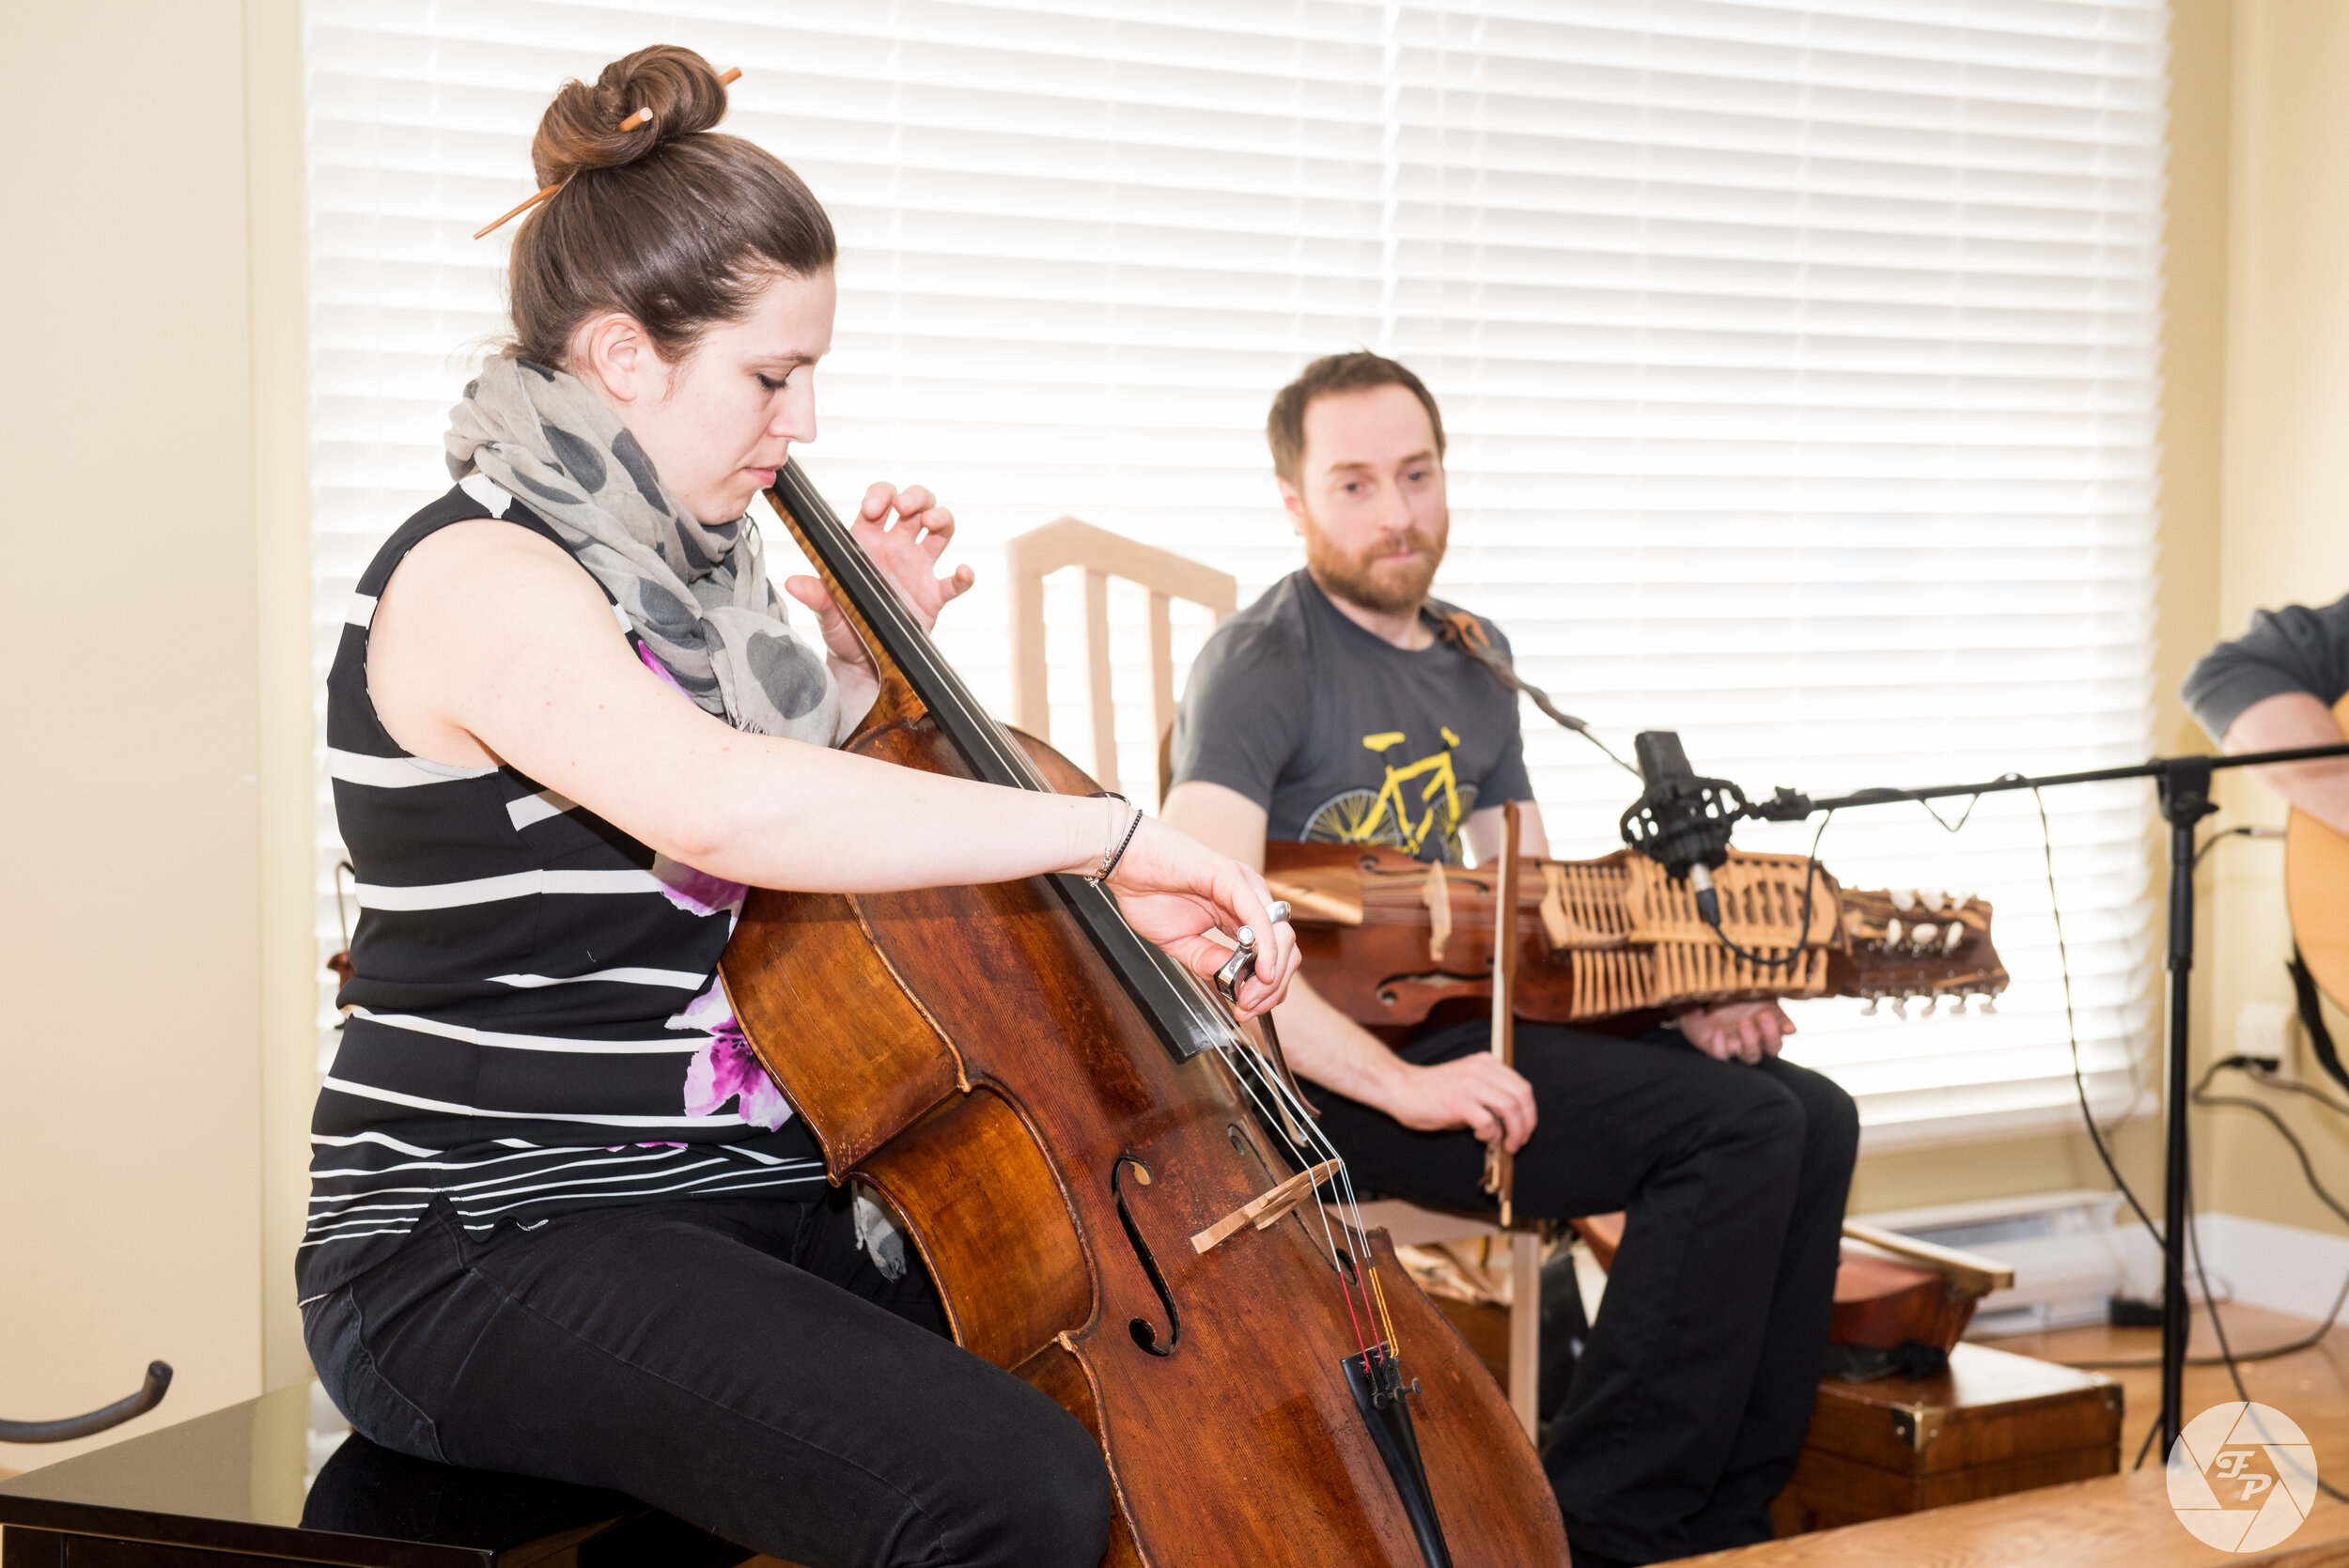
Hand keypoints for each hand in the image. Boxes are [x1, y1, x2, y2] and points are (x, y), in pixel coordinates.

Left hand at [783, 482, 975, 673]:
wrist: (861, 662)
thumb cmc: (842, 627)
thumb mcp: (826, 611)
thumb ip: (816, 595)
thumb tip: (793, 583)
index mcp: (867, 541)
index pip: (879, 502)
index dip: (881, 495)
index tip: (874, 508)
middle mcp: (896, 548)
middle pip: (916, 505)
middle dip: (916, 497)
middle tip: (907, 506)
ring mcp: (918, 569)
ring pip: (940, 530)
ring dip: (942, 518)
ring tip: (933, 522)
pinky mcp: (934, 596)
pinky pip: (955, 582)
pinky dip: (963, 576)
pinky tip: (962, 572)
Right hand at [1101, 817, 1300, 1017]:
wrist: (1123, 861)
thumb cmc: (1148, 892)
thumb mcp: (1181, 942)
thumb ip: (1209, 961)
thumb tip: (1234, 985)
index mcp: (1241, 912)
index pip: (1273, 953)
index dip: (1266, 987)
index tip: (1246, 1009)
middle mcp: (1250, 897)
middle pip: (1285, 947)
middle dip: (1272, 986)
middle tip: (1248, 1007)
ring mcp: (1245, 885)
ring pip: (1280, 934)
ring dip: (1271, 973)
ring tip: (1250, 995)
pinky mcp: (1232, 877)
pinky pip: (1260, 916)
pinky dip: (1265, 947)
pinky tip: (1261, 969)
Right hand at [1382, 1054, 1536, 1151]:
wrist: (1400, 1088)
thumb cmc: (1431, 1091)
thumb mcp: (1466, 1082)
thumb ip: (1488, 1094)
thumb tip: (1508, 1122)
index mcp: (1485, 1063)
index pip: (1522, 1086)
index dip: (1529, 1111)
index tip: (1525, 1128)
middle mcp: (1480, 1070)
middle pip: (1522, 1096)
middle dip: (1527, 1123)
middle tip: (1519, 1141)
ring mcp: (1470, 1085)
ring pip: (1510, 1108)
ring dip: (1514, 1132)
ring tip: (1507, 1145)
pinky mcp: (1458, 1102)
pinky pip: (1488, 1122)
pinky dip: (1491, 1135)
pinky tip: (1481, 1137)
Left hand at [1675, 1000, 1795, 1063]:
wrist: (1710, 992)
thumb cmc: (1740, 997)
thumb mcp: (1760, 998)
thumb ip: (1776, 1014)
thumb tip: (1792, 1030)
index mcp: (1763, 1034)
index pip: (1775, 1044)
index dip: (1777, 1034)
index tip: (1779, 1020)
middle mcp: (1750, 1044)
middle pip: (1766, 1052)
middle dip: (1768, 1035)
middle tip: (1763, 1015)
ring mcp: (1732, 1047)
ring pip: (1747, 1056)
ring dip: (1749, 1041)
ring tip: (1745, 1022)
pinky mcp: (1712, 1046)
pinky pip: (1719, 1056)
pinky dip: (1720, 1048)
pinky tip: (1718, 1033)